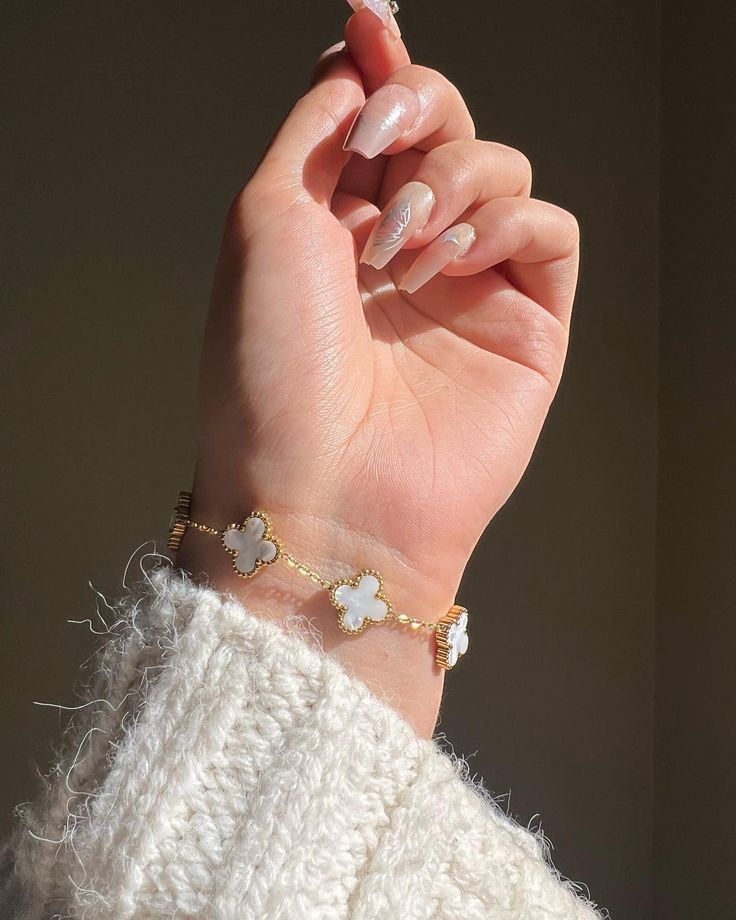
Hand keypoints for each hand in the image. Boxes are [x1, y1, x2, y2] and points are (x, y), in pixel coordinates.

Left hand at [177, 9, 579, 736]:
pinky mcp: (527, 326)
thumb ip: (317, 129)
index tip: (372, 23)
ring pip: (502, 168)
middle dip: (419, 108)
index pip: (378, 120)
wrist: (320, 492)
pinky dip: (506, 222)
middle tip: (387, 137)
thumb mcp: (266, 219)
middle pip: (446, 126)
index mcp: (338, 229)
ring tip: (403, 249)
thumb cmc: (274, 367)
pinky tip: (453, 264)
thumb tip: (357, 63)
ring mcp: (468, 290)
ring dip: (453, 180)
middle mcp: (405, 252)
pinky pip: (549, 229)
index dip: (383, 67)